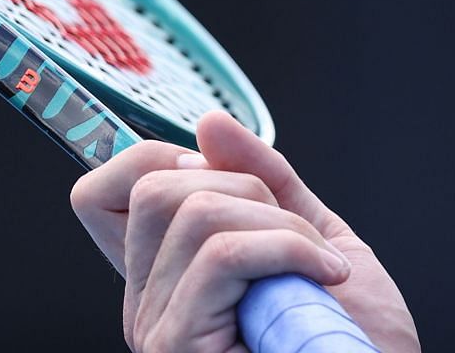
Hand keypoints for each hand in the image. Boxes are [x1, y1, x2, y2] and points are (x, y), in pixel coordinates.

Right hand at [71, 111, 420, 352]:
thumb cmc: (351, 334)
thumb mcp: (314, 235)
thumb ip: (266, 179)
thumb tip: (209, 124)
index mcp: (169, 274)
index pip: (103, 192)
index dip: (158, 159)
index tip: (231, 179)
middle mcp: (148, 303)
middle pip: (155, 187)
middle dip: (248, 187)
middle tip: (294, 238)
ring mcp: (157, 327)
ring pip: (196, 213)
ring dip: (282, 225)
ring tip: (317, 269)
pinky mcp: (177, 346)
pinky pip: (223, 254)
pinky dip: (291, 249)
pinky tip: (326, 279)